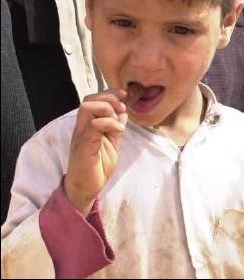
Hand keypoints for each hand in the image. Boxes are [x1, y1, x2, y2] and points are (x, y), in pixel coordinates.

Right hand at [64, 89, 128, 215]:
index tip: (123, 95)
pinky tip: (119, 130)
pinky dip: (109, 123)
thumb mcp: (111, 144)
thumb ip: (115, 129)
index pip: (92, 101)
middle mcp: (82, 129)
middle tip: (121, 107)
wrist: (85, 189)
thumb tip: (123, 113)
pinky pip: (94, 127)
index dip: (108, 94)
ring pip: (87, 108)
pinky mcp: (84, 147)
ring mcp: (81, 136)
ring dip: (107, 109)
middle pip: (88, 100)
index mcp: (87, 126)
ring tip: (118, 120)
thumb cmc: (96, 168)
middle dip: (108, 98)